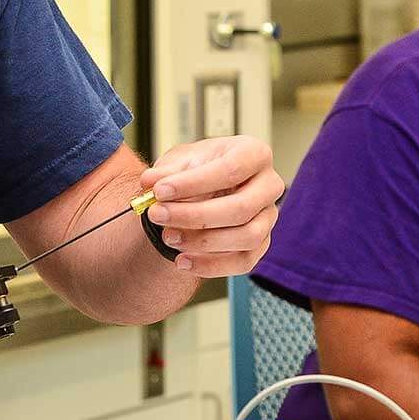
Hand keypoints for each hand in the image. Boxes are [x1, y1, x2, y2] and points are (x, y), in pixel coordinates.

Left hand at [141, 136, 283, 276]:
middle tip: (158, 214)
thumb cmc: (197, 169)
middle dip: (195, 216)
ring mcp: (268, 217)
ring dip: (203, 242)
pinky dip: (210, 265)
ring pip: (247, 237)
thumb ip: (165, 171)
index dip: (193, 183)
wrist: (201, 190)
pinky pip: (243, 261)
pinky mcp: (261, 244)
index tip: (160, 190)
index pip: (230, 169)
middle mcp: (268, 185)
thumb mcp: (179, 161)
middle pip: (241, 207)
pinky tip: (182, 260)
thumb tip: (150, 181)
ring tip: (169, 237)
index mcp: (254, 154)